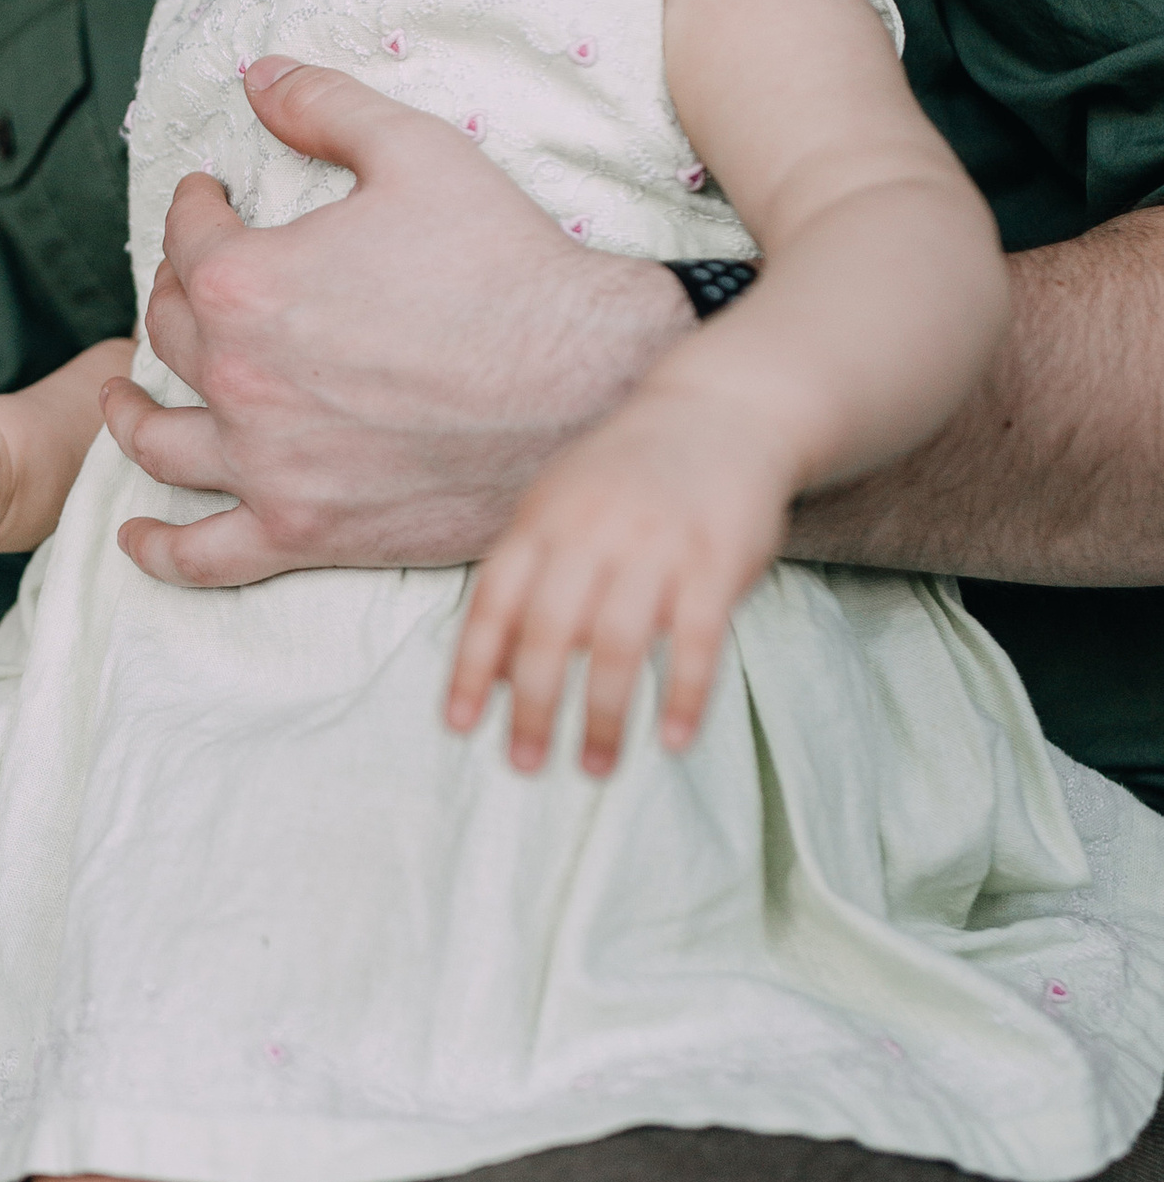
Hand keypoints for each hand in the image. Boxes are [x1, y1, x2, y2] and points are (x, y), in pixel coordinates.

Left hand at [105, 60, 689, 589]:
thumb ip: (324, 106)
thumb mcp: (418, 152)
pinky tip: (136, 535)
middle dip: (175, 294)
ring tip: (122, 395)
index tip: (208, 198)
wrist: (589, 382)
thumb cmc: (508, 266)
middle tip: (191, 281)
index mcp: (247, 283)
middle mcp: (238, 379)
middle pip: (173, 334)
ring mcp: (266, 465)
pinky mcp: (304, 531)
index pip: (187, 240)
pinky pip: (205, 554)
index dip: (194, 208)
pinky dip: (161, 549)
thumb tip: (257, 75)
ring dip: (131, 412)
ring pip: (162, 441)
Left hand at [444, 391, 792, 772]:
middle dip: (533, 706)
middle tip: (525, 766)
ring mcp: (655, 545)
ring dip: (603, 715)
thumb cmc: (627, 477)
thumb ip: (526, 579)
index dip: (472, 667)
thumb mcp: (559, 507)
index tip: (460, 727)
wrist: (720, 412)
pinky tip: (673, 742)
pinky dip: (684, 695)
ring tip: (595, 768)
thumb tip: (493, 673)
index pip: (493, 602)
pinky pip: (698, 640)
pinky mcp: (716, 560)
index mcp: (544, 522)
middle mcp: (592, 533)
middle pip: (548, 631)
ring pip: (617, 644)